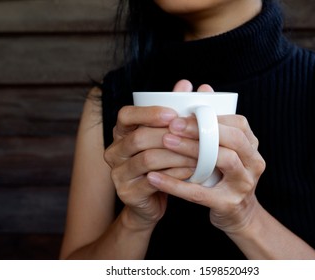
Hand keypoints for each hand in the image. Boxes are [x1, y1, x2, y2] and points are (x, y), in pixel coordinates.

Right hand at [103, 80, 198, 226]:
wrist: (151, 202)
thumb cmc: (162, 164)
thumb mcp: (166, 137)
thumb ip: (174, 112)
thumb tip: (187, 84)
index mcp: (121, 133)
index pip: (125, 115)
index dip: (148, 113)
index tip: (173, 114)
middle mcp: (114, 151)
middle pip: (138, 137)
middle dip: (170, 135)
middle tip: (196, 135)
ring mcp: (117, 173)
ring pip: (147, 159)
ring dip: (177, 155)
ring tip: (201, 154)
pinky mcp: (127, 192)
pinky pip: (153, 181)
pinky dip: (175, 174)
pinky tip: (192, 172)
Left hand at [147, 89, 265, 234]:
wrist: (239, 215)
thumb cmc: (225, 175)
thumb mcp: (225, 148)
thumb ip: (214, 121)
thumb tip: (203, 88)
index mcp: (252, 146)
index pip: (237, 123)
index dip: (210, 117)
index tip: (182, 113)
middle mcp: (254, 163)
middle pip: (232, 140)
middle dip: (201, 130)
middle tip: (172, 125)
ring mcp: (244, 185)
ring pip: (221, 160)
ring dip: (191, 150)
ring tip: (165, 142)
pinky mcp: (228, 204)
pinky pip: (199, 193)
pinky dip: (175, 184)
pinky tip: (154, 177)